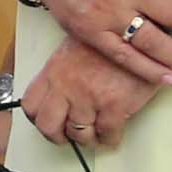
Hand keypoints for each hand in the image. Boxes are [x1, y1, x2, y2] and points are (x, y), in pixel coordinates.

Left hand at [20, 39, 160, 149]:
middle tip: (70, 136)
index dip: (38, 118)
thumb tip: (60, 94)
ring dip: (88, 138)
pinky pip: (107, 135)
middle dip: (58, 136)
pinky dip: (110, 139)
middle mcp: (67, 85)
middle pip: (48, 126)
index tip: (49, 121)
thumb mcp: (75, 47)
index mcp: (55, 70)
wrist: (140, 32)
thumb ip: (63, 72)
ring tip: (96, 133)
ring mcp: (89, 97)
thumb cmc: (111, 37)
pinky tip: (113, 134)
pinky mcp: (114, 105)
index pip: (31, 104)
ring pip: (79, 135)